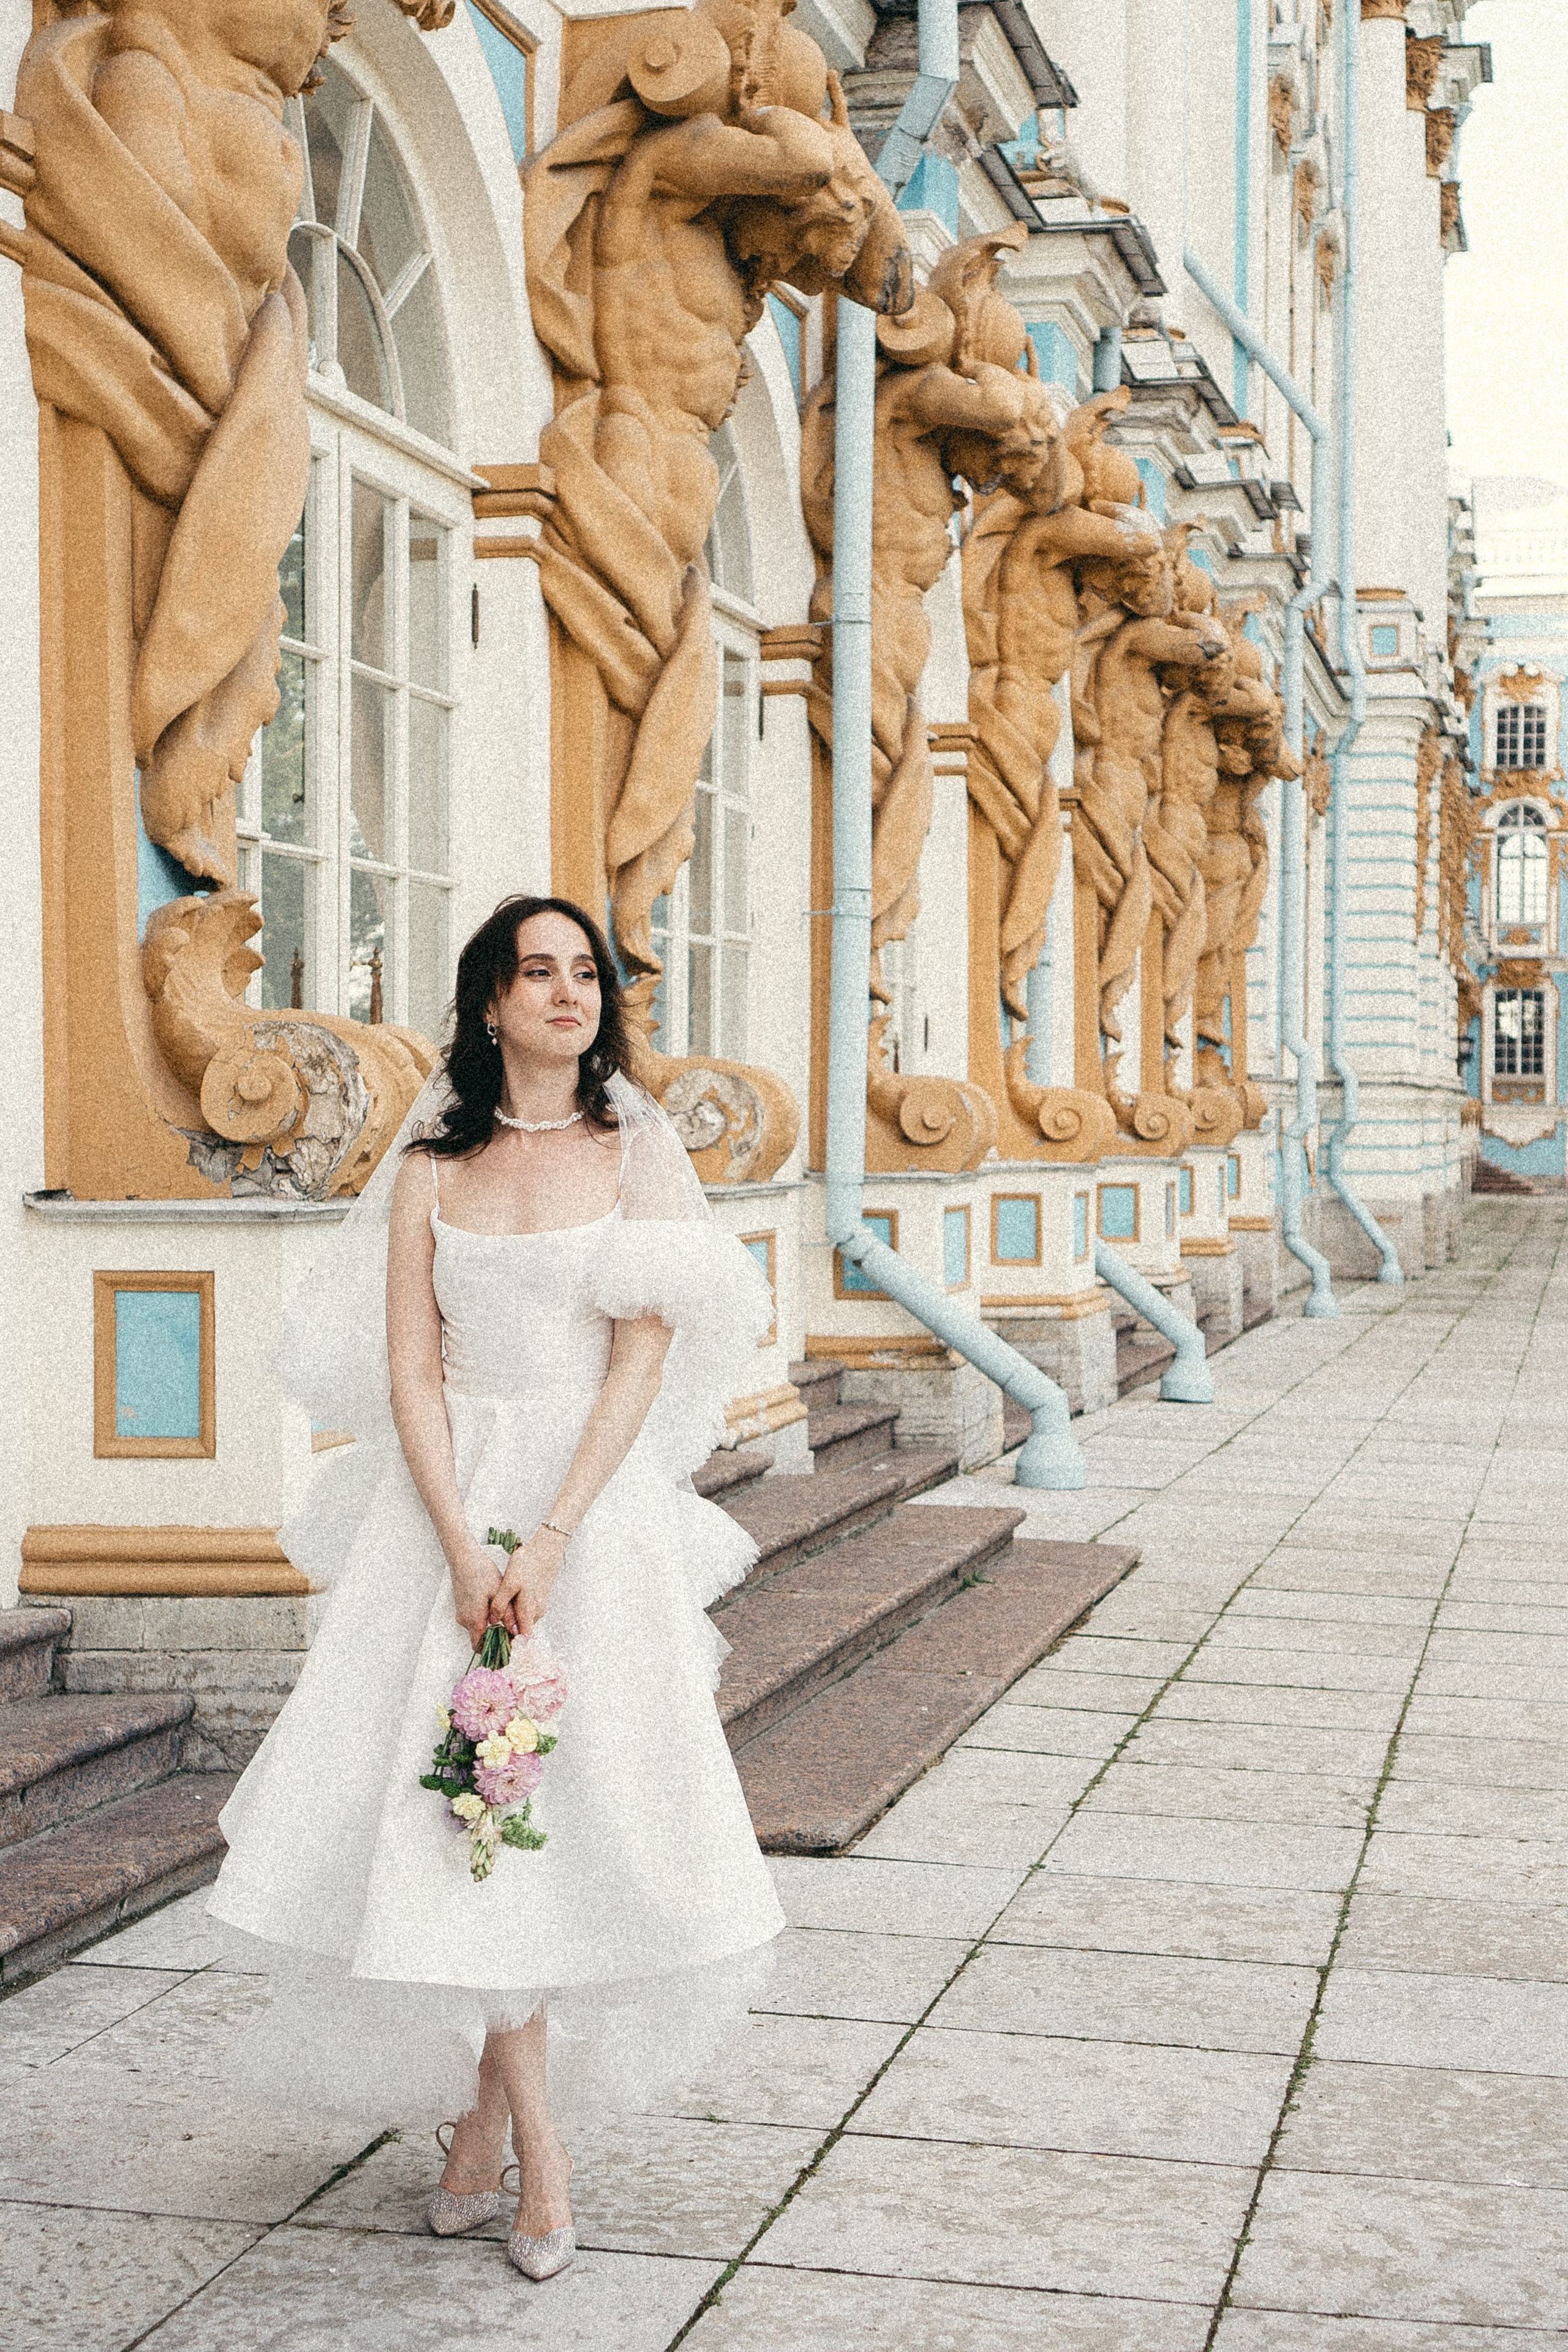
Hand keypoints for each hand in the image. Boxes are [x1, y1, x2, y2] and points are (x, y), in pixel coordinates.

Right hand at [447, 1533, 502, 1649]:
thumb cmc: (481, 1573)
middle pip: (479, 1638)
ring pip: (477, 1628)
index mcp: (474, 1620)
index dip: (493, 1649)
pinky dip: (484, 1618)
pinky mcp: (461, 1606)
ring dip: (490, 1627)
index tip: (506, 1647)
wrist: (464, 1558)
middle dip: (494, 1638)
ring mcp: (461, 1613)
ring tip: (506, 1618)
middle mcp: (465, 1620)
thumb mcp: (499, 1593)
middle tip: (511, 1633)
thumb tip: (517, 1631)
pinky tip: (495, 1607)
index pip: (480, 1647)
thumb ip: (508, 1614)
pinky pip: (473, 1619)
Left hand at [490, 1525, 568, 1638]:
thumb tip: (493, 1621)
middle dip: (507, 1634)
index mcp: (529, 1611)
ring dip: (511, 1622)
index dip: (511, 1646)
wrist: (546, 1549)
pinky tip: (507, 1604)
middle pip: (522, 1631)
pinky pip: (526, 1612)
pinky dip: (516, 1612)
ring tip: (494, 1618)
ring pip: (523, 1620)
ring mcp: (539, 1605)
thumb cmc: (527, 1564)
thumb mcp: (509, 1582)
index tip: (498, 1648)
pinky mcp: (539, 1598)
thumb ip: (501, 1603)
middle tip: (489, 1633)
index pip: (523, 1639)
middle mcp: (537, 1612)